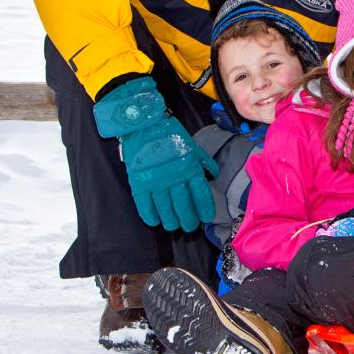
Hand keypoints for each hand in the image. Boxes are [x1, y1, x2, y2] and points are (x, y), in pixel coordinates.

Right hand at [93, 76, 218, 231]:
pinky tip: (155, 221)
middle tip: (190, 227)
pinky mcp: (140, 182)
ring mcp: (157, 181)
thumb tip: (213, 174)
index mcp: (190, 168)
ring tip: (174, 226)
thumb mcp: (193, 146)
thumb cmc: (170, 134)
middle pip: (184, 205)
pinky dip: (150, 214)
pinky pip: (145, 204)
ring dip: (170, 220)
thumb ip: (204, 162)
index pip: (200, 194)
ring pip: (165, 208)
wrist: (145, 126)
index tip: (205, 218)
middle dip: (188, 218)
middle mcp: (175, 178)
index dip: (204, 208)